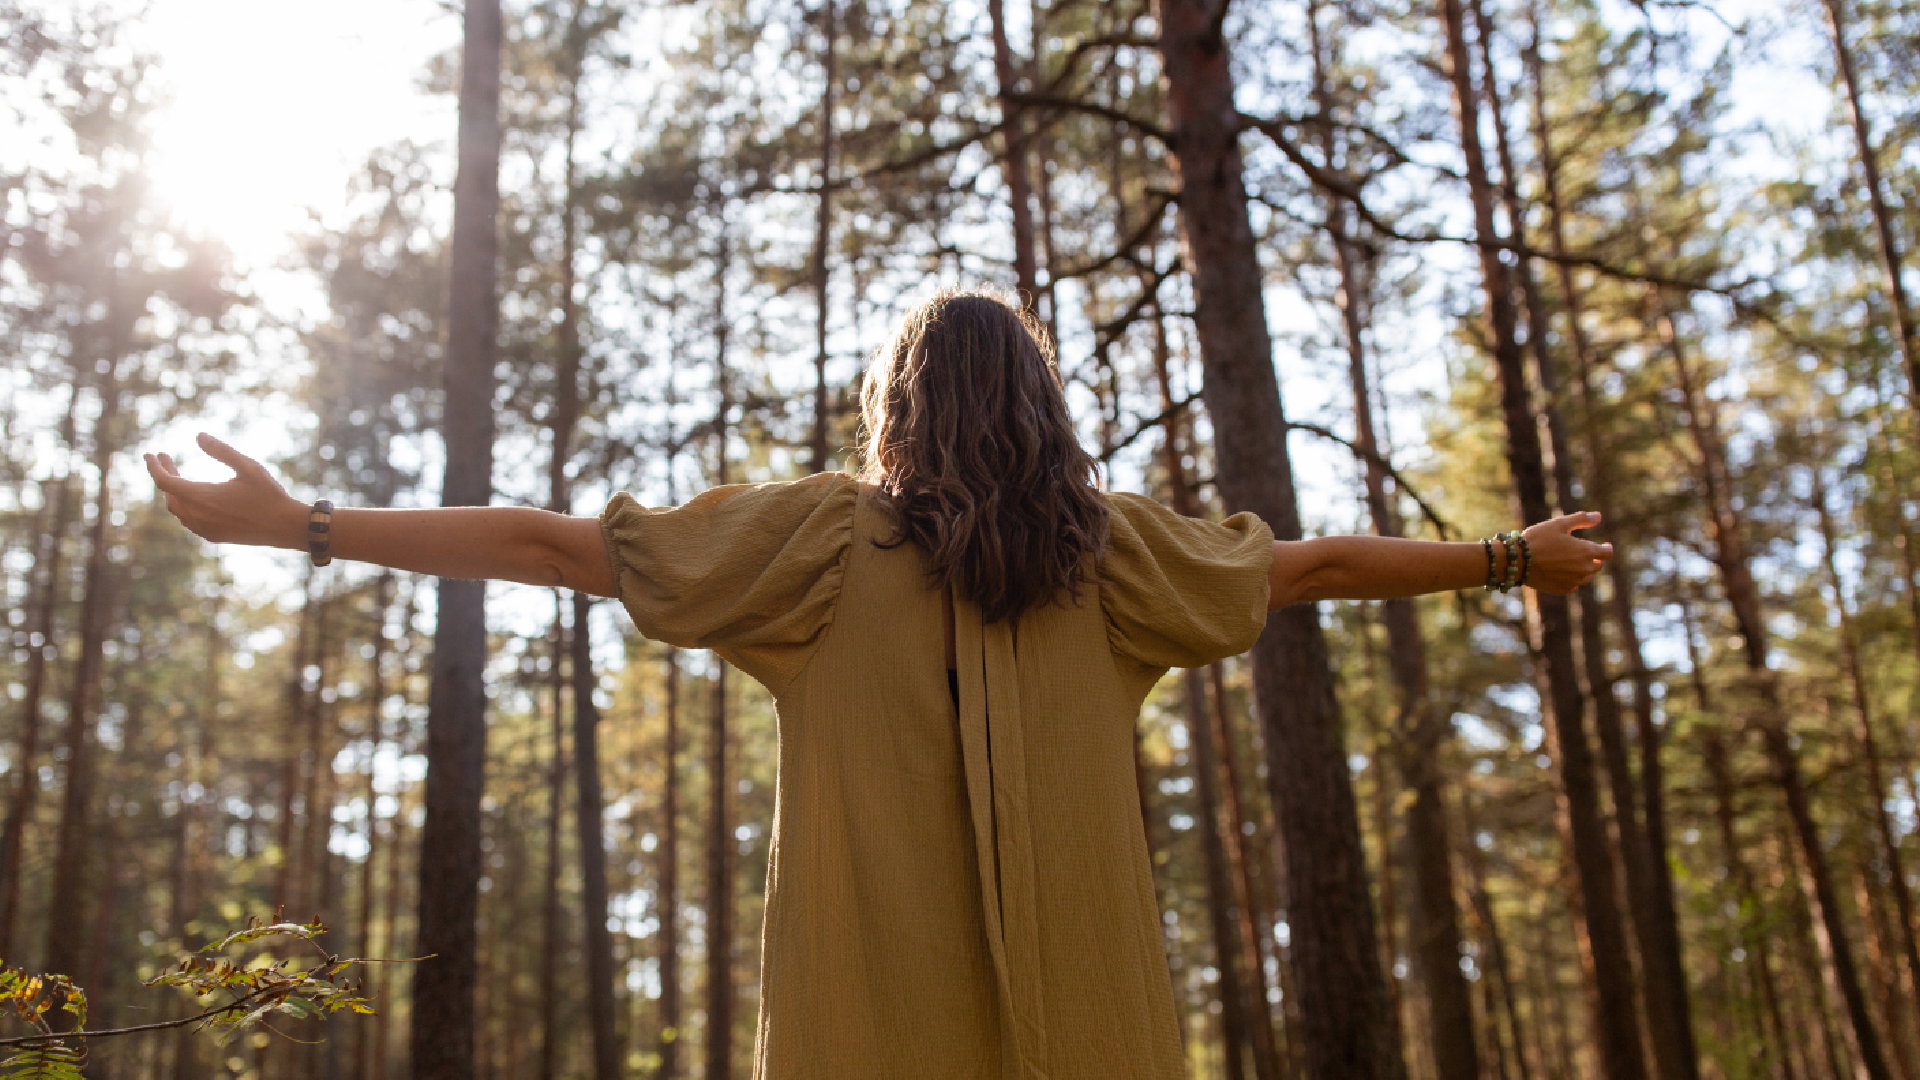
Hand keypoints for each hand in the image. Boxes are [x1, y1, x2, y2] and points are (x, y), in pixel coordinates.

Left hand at [145, 433, 305, 548]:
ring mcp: (204, 529)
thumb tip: (198, 435)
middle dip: (165, 475)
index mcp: (201, 497)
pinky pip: (188, 521)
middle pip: (169, 495)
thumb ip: (221, 451)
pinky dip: (184, 506)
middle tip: (166, 458)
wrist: (284, 527)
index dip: (154, 466)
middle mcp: (198, 515)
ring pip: (177, 510)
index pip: (164, 481)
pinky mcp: (213, 536)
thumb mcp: (248, 466)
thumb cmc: (268, 494)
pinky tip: (194, 498)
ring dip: (174, 492)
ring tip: (179, 476)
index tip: (150, 454)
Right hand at [1521, 511, 1613, 593]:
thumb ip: (1581, 519)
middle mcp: (1583, 569)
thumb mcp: (1559, 524)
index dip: (1607, 548)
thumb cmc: (1538, 539)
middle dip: (1594, 558)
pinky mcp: (1562, 590)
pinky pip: (1573, 586)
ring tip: (1572, 562)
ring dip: (1584, 570)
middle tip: (1584, 552)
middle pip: (1597, 566)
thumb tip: (1598, 516)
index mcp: (1585, 551)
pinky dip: (1571, 579)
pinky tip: (1561, 573)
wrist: (1518, 561)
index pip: (1607, 553)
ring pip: (1586, 577)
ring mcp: (1573, 581)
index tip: (1604, 545)